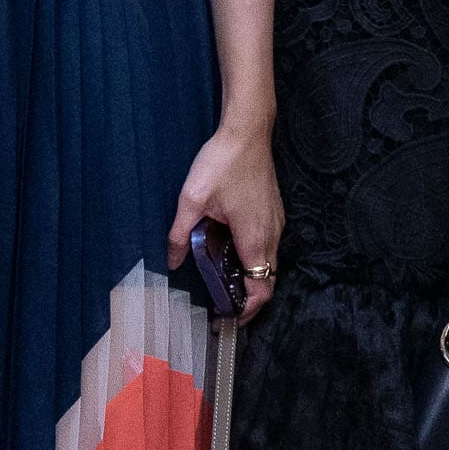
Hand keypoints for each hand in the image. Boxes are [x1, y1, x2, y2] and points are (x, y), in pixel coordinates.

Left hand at [172, 124, 282, 317]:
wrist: (247, 131)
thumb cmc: (222, 163)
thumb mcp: (192, 200)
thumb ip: (180, 234)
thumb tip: (171, 262)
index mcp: (255, 239)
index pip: (261, 290)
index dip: (247, 311)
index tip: (228, 318)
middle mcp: (272, 235)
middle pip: (267, 280)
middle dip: (247, 299)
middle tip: (222, 305)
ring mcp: (277, 222)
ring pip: (270, 263)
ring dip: (251, 278)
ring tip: (224, 282)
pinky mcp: (274, 211)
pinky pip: (269, 246)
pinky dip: (255, 259)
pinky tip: (232, 251)